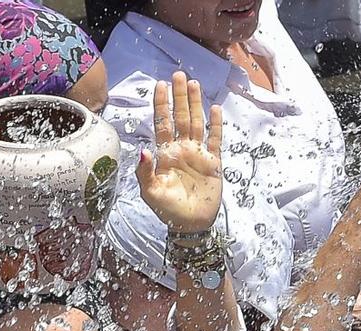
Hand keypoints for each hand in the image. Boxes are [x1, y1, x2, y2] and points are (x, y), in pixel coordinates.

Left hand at [137, 72, 223, 235]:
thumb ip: (145, 172)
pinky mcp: (213, 163)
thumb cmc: (168, 210)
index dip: (162, 104)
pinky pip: (215, 140)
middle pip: (180, 117)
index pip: (162, 123)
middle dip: (179, 96)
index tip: (160, 84)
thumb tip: (145, 151)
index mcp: (165, 154)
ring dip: (195, 104)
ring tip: (194, 84)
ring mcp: (198, 154)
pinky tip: (215, 109)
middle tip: (178, 74)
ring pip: (197, 123)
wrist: (191, 225)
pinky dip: (216, 125)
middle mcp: (181, 149)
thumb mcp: (151, 193)